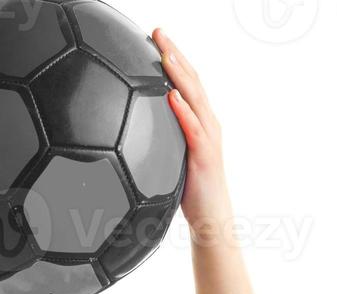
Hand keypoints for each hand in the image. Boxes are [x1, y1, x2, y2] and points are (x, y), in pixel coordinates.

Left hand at [152, 28, 232, 230]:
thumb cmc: (189, 190)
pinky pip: (193, 129)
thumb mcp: (169, 158)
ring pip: (195, 98)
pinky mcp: (204, 155)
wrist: (210, 218)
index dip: (172, 56)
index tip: (154, 36)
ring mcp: (208, 137)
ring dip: (180, 75)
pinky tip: (171, 96)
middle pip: (191, 80)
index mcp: (198, 120)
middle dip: (175, 54)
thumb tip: (126, 132)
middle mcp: (206, 122)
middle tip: (157, 32)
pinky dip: (183, 111)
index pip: (185, 81)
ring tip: (165, 54)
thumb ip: (157, 140)